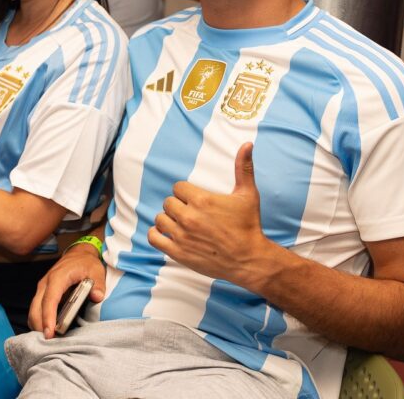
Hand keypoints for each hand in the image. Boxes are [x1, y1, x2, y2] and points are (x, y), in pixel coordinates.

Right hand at [28, 242, 105, 338]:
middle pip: (36, 308)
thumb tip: (97, 297)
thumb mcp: (96, 270)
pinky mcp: (43, 293)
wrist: (78, 254)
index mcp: (58, 277)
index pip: (50, 299)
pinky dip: (39, 320)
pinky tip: (47, 330)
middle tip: (50, 342)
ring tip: (49, 339)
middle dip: (40, 326)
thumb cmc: (86, 263)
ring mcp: (42, 288)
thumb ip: (98, 284)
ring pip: (33, 310)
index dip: (48, 317)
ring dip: (38, 325)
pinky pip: (37, 309)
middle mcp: (46, 283)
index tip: (49, 333)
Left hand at [148, 142, 271, 287]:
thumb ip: (244, 167)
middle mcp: (189, 217)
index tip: (195, 199)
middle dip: (178, 205)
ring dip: (168, 219)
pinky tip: (168, 233)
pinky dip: (157, 234)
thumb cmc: (248, 225)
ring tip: (181, 223)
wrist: (249, 259)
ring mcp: (182, 235)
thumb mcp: (248, 194)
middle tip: (191, 213)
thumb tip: (247, 144)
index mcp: (202, 200)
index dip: (186, 192)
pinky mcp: (178, 252)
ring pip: (160, 218)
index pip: (178, 187)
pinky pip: (153, 237)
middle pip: (168, 202)